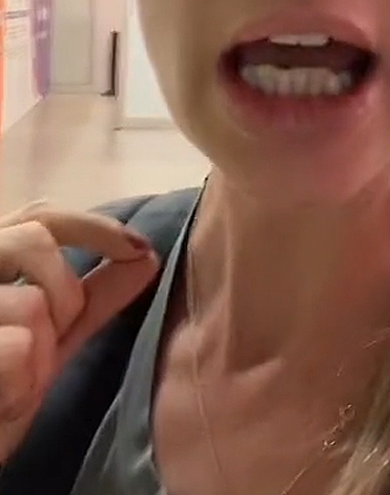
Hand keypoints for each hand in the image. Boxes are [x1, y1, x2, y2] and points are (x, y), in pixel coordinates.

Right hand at [0, 205, 158, 462]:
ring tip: (16, 382)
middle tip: (54, 339)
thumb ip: (93, 298)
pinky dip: (20, 383)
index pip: (38, 218)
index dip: (93, 226)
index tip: (139, 249)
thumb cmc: (2, 393)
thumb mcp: (53, 341)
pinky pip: (15, 346)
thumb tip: (146, 256)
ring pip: (28, 300)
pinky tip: (5, 402)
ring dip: (37, 354)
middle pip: (33, 239)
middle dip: (64, 292)